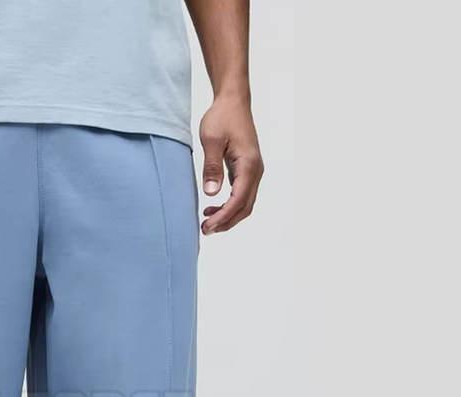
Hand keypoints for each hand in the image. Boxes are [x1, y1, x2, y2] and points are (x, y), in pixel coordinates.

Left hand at [199, 93, 263, 234]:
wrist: (233, 101)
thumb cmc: (221, 117)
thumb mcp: (211, 140)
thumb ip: (211, 167)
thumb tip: (211, 193)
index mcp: (248, 165)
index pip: (238, 201)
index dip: (223, 217)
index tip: (207, 226)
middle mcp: (255, 170)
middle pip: (244, 208)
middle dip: (226, 222)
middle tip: (205, 230)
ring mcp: (253, 171)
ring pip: (245, 204)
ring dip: (228, 216)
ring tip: (207, 222)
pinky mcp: (247, 170)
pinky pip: (242, 194)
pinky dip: (229, 206)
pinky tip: (212, 207)